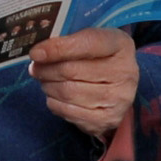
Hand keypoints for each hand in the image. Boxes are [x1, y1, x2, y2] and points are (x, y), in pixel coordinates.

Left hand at [26, 27, 142, 160]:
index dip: (57, 48)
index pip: (87, 44)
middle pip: (72, 71)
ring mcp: (119, 98)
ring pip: (68, 92)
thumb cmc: (99, 58)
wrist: (118, 84)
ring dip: (49, 87)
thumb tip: (38, 54)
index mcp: (120, 45)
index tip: (35, 53)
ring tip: (46, 81)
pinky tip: (55, 97)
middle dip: (46, 70)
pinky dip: (55, 104)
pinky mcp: (108, 119)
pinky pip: (70, 112)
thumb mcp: (90, 40)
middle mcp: (125, 72)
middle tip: (36, 68)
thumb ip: (67, 41)